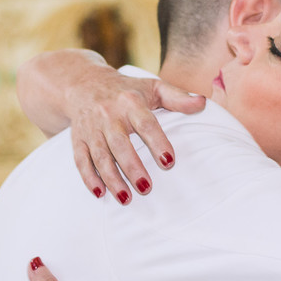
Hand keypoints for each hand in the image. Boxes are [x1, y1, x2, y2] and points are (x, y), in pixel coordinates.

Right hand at [64, 70, 203, 201]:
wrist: (83, 83)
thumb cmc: (127, 90)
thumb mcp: (153, 87)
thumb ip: (178, 98)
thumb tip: (203, 103)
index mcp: (130, 102)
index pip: (146, 124)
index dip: (157, 143)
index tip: (169, 162)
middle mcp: (108, 115)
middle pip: (120, 143)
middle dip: (132, 167)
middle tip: (147, 188)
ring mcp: (91, 128)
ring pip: (100, 155)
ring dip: (111, 178)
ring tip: (126, 198)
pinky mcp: (77, 139)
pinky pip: (80, 159)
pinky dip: (88, 177)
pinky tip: (99, 193)